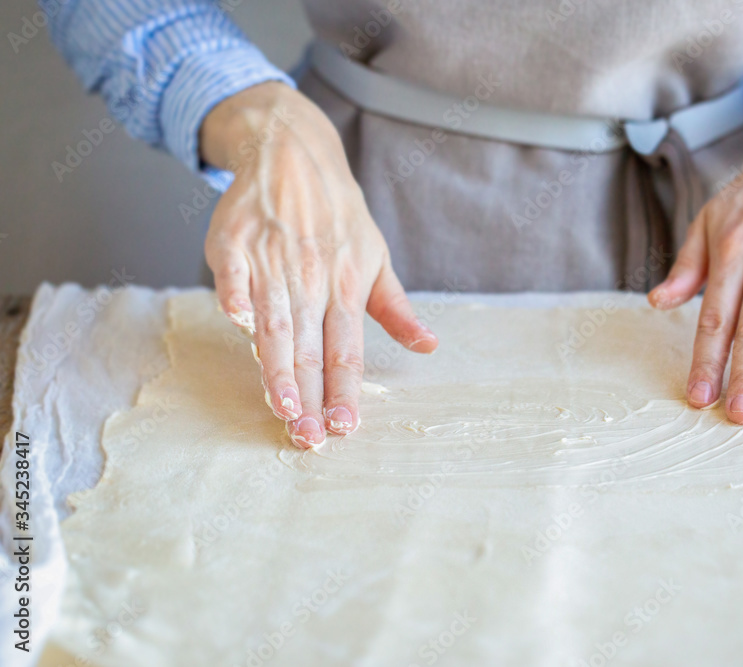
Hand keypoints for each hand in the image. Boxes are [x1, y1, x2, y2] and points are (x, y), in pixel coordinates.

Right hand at [200, 82, 436, 446]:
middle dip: (309, 398)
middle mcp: (312, 280)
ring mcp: (272, 261)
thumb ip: (396, 309)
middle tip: (308, 439)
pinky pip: (235, 274)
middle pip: (310, 349)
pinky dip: (237, 296)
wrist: (295, 153)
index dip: (344, 392)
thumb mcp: (377, 258)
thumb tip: (429, 346)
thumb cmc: (339, 215)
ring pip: (276, 323)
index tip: (344, 429)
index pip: (347, 352)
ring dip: (277, 367)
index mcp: (346, 288)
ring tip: (282, 408)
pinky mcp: (235, 243)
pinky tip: (238, 324)